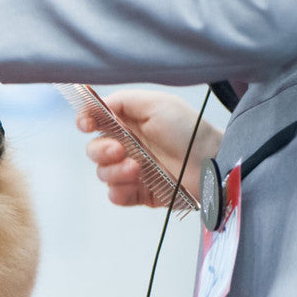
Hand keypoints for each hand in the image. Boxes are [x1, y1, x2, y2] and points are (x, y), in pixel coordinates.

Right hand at [83, 89, 221, 207]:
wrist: (211, 162)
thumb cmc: (189, 130)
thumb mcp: (157, 104)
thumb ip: (122, 101)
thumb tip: (95, 105)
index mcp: (129, 123)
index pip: (95, 122)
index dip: (85, 122)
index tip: (87, 125)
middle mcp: (127, 146)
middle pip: (94, 150)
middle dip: (101, 151)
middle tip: (120, 150)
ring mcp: (132, 172)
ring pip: (103, 174)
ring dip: (115, 171)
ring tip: (137, 169)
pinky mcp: (140, 193)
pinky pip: (115, 196)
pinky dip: (120, 191)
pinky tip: (136, 184)